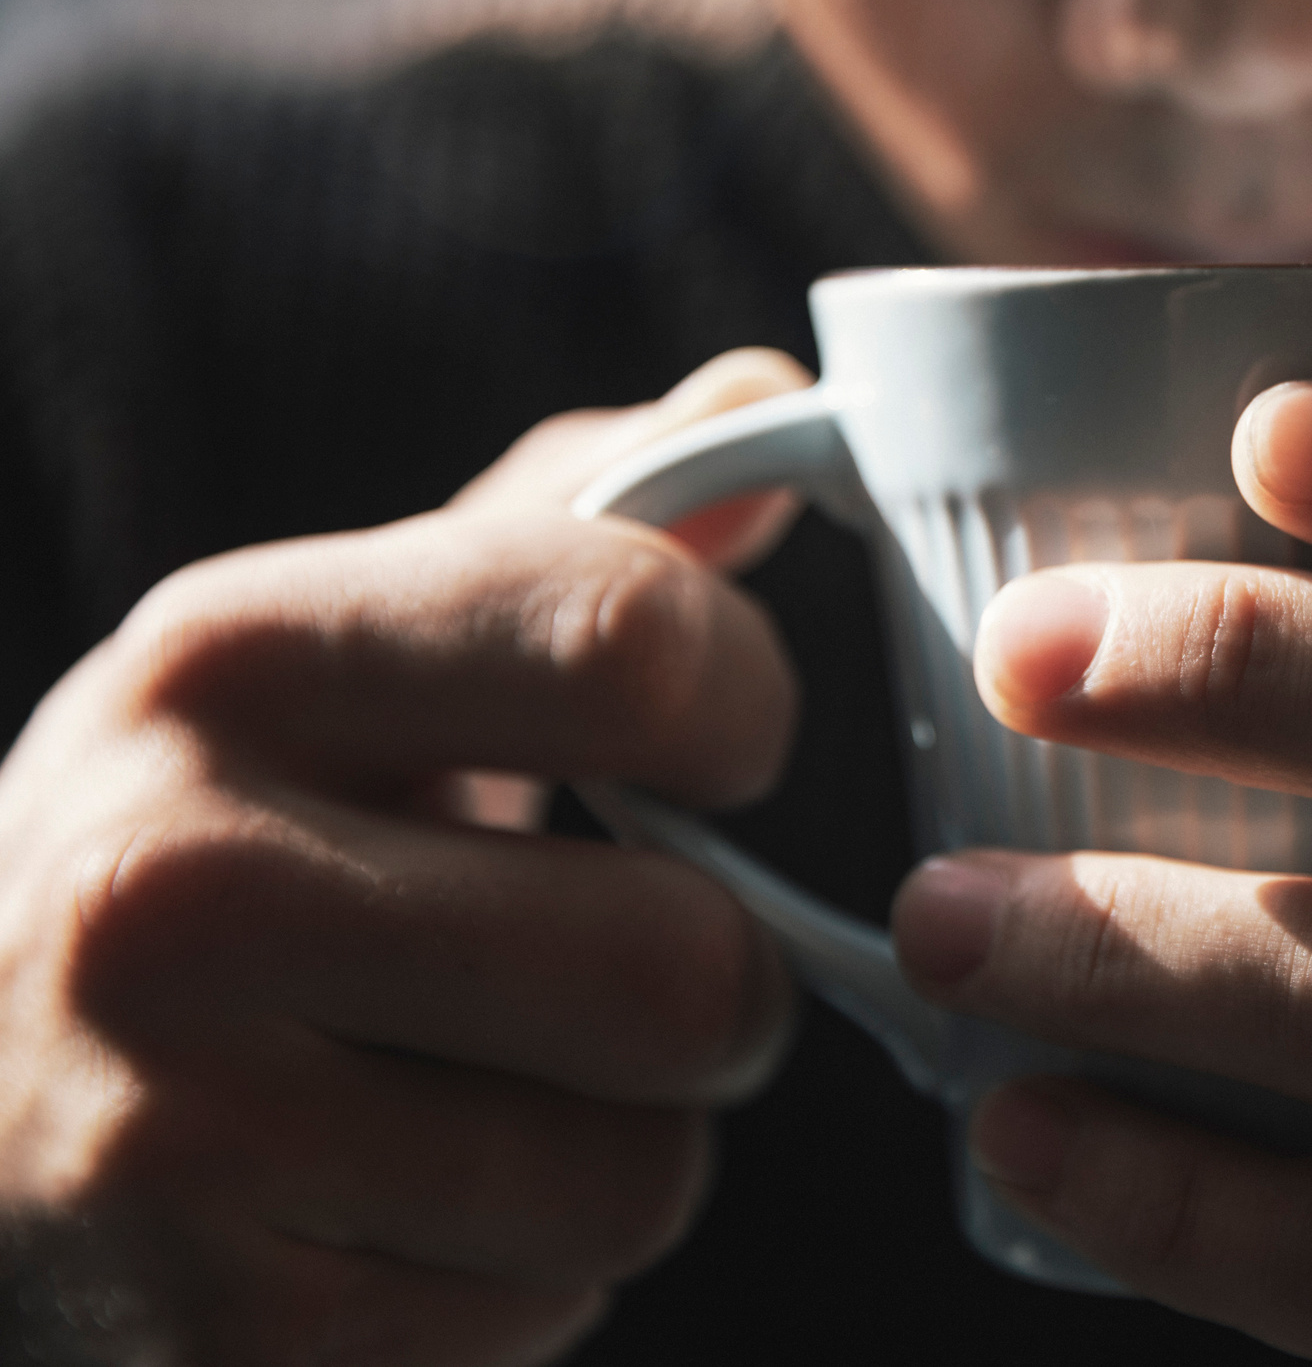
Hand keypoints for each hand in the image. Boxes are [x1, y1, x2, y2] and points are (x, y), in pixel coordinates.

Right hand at [0, 351, 809, 1365]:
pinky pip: (552, 1302)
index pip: (636, 641)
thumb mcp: (336, 651)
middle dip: (711, 986)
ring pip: (645, 1167)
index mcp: (231, 658)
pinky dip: (526, 1270)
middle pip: (685, 965)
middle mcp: (171, 885)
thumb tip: (778, 400)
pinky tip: (399, 1209)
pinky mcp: (215, 1336)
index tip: (708, 748)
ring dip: (622, 1142)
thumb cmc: (213, 842)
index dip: (744, 705)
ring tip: (483, 1092)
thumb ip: (568, 529)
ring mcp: (170, 1135)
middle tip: (619, 972)